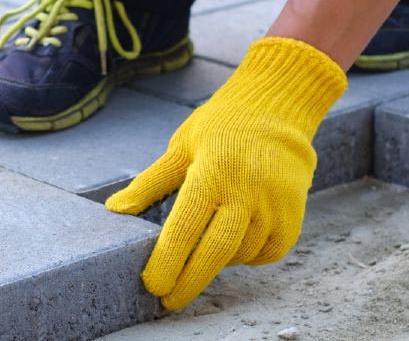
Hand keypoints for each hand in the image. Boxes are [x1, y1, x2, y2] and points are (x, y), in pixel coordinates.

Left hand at [105, 37, 347, 310]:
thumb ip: (150, 183)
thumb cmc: (221, 127)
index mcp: (212, 173)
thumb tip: (115, 209)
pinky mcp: (293, 215)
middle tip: (169, 300)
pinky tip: (236, 242)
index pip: (185, 228)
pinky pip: (268, 252)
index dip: (167, 261)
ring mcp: (274, 205)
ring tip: (204, 250)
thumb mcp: (181, 147)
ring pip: (241, 254)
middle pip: (215, 251)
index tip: (153, 284)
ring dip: (218, 262)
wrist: (278, 108)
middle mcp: (246, 191)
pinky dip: (249, 255)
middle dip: (189, 282)